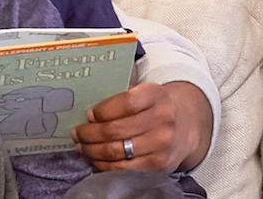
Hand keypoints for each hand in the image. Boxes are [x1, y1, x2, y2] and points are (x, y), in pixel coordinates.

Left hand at [71, 81, 212, 172]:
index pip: (124, 102)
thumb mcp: (145, 93)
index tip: (88, 115)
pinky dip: (104, 165)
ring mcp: (162, 145)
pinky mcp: (158, 166)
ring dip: (92, 150)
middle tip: (77, 133)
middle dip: (89, 133)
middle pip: (115, 130)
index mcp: (156, 95)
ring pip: (116, 151)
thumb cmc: (154, 108)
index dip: (101, 110)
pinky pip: (123, 168)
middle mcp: (163, 119)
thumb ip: (121, 97)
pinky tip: (96, 159)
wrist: (185, 128)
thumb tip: (87, 112)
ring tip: (83, 146)